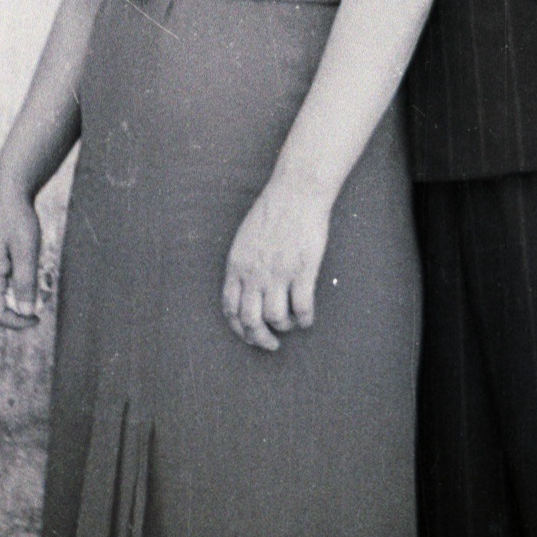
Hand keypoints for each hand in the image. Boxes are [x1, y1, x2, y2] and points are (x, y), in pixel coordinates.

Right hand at [0, 181, 41, 329]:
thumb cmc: (19, 222)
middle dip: (22, 309)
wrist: (10, 197)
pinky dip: (21, 285)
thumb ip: (26, 283)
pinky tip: (35, 270)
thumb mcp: (27, 252)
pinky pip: (5, 285)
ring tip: (42, 280)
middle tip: (44, 298)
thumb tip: (26, 312)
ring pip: (3, 297)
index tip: (38, 319)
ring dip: (23, 296)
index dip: (16, 322)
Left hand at [222, 179, 332, 351]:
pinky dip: (305, 320)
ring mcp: (279, 273)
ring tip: (292, 324)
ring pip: (276, 318)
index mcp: (237, 265)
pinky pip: (302, 308)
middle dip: (260, 339)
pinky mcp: (303, 270)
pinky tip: (307, 318)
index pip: (230, 309)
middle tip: (271, 344)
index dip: (239, 329)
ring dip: (284, 327)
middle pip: (251, 321)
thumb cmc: (273, 211)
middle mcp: (254, 273)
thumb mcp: (245, 239)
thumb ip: (243, 265)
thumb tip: (246, 290)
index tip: (250, 335)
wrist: (297, 192)